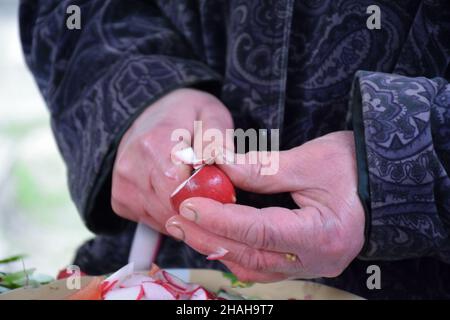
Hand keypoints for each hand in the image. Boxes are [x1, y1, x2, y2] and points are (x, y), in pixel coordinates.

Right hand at [111, 88, 232, 233]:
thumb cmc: (186, 115)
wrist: (150, 113)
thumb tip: (222, 160)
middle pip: (170, 209)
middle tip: (215, 193)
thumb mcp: (209, 113)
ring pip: (162, 220)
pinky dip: (170, 216)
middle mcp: (131, 166)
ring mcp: (122, 185)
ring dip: (186, 215)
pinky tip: (178, 196)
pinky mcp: (120, 200)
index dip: (204, 197)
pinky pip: (152, 222)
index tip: (222, 191)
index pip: (177, 189)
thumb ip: (217, 138)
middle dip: (199, 209)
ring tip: (197, 192)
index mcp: (154, 142)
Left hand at [165, 131, 364, 280]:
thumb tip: (217, 165)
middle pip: (250, 256)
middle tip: (178, 217)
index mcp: (324, 235)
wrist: (382, 181)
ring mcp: (310, 266)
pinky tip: (214, 237)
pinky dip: (234, 251)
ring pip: (252, 266)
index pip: (260, 232)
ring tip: (187, 226)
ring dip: (217, 245)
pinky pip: (261, 265)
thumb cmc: (354, 167)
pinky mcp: (302, 261)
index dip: (221, 219)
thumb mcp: (309, 161)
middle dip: (209, 236)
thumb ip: (260, 168)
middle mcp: (317, 260)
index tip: (189, 204)